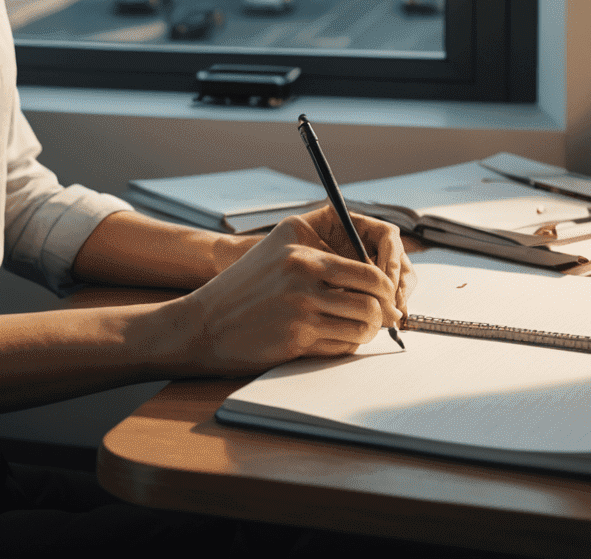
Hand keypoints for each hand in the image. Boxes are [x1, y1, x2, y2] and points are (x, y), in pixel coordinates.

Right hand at [143, 205, 412, 377]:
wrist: (203, 324)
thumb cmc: (242, 286)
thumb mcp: (277, 247)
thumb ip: (318, 246)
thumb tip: (366, 261)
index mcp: (301, 251)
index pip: (366, 269)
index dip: (385, 286)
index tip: (387, 294)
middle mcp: (302, 276)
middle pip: (371, 299)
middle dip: (384, 312)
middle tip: (386, 317)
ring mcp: (300, 310)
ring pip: (362, 325)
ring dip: (369, 331)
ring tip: (363, 329)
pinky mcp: (297, 339)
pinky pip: (342, 345)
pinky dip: (349, 345)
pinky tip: (339, 339)